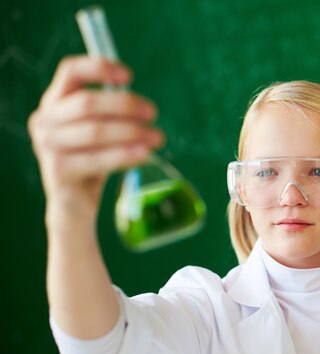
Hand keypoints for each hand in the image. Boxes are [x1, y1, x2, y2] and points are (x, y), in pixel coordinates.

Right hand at [28, 55, 162, 222]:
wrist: (74, 202)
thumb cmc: (90, 158)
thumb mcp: (97, 130)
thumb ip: (111, 112)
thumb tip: (143, 106)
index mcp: (54, 102)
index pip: (70, 71)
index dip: (99, 68)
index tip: (129, 76)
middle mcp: (44, 120)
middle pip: (87, 102)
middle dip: (125, 105)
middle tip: (153, 113)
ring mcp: (47, 146)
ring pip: (95, 131)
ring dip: (131, 132)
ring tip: (157, 137)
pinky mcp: (59, 171)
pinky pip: (98, 159)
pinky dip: (125, 155)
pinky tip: (145, 154)